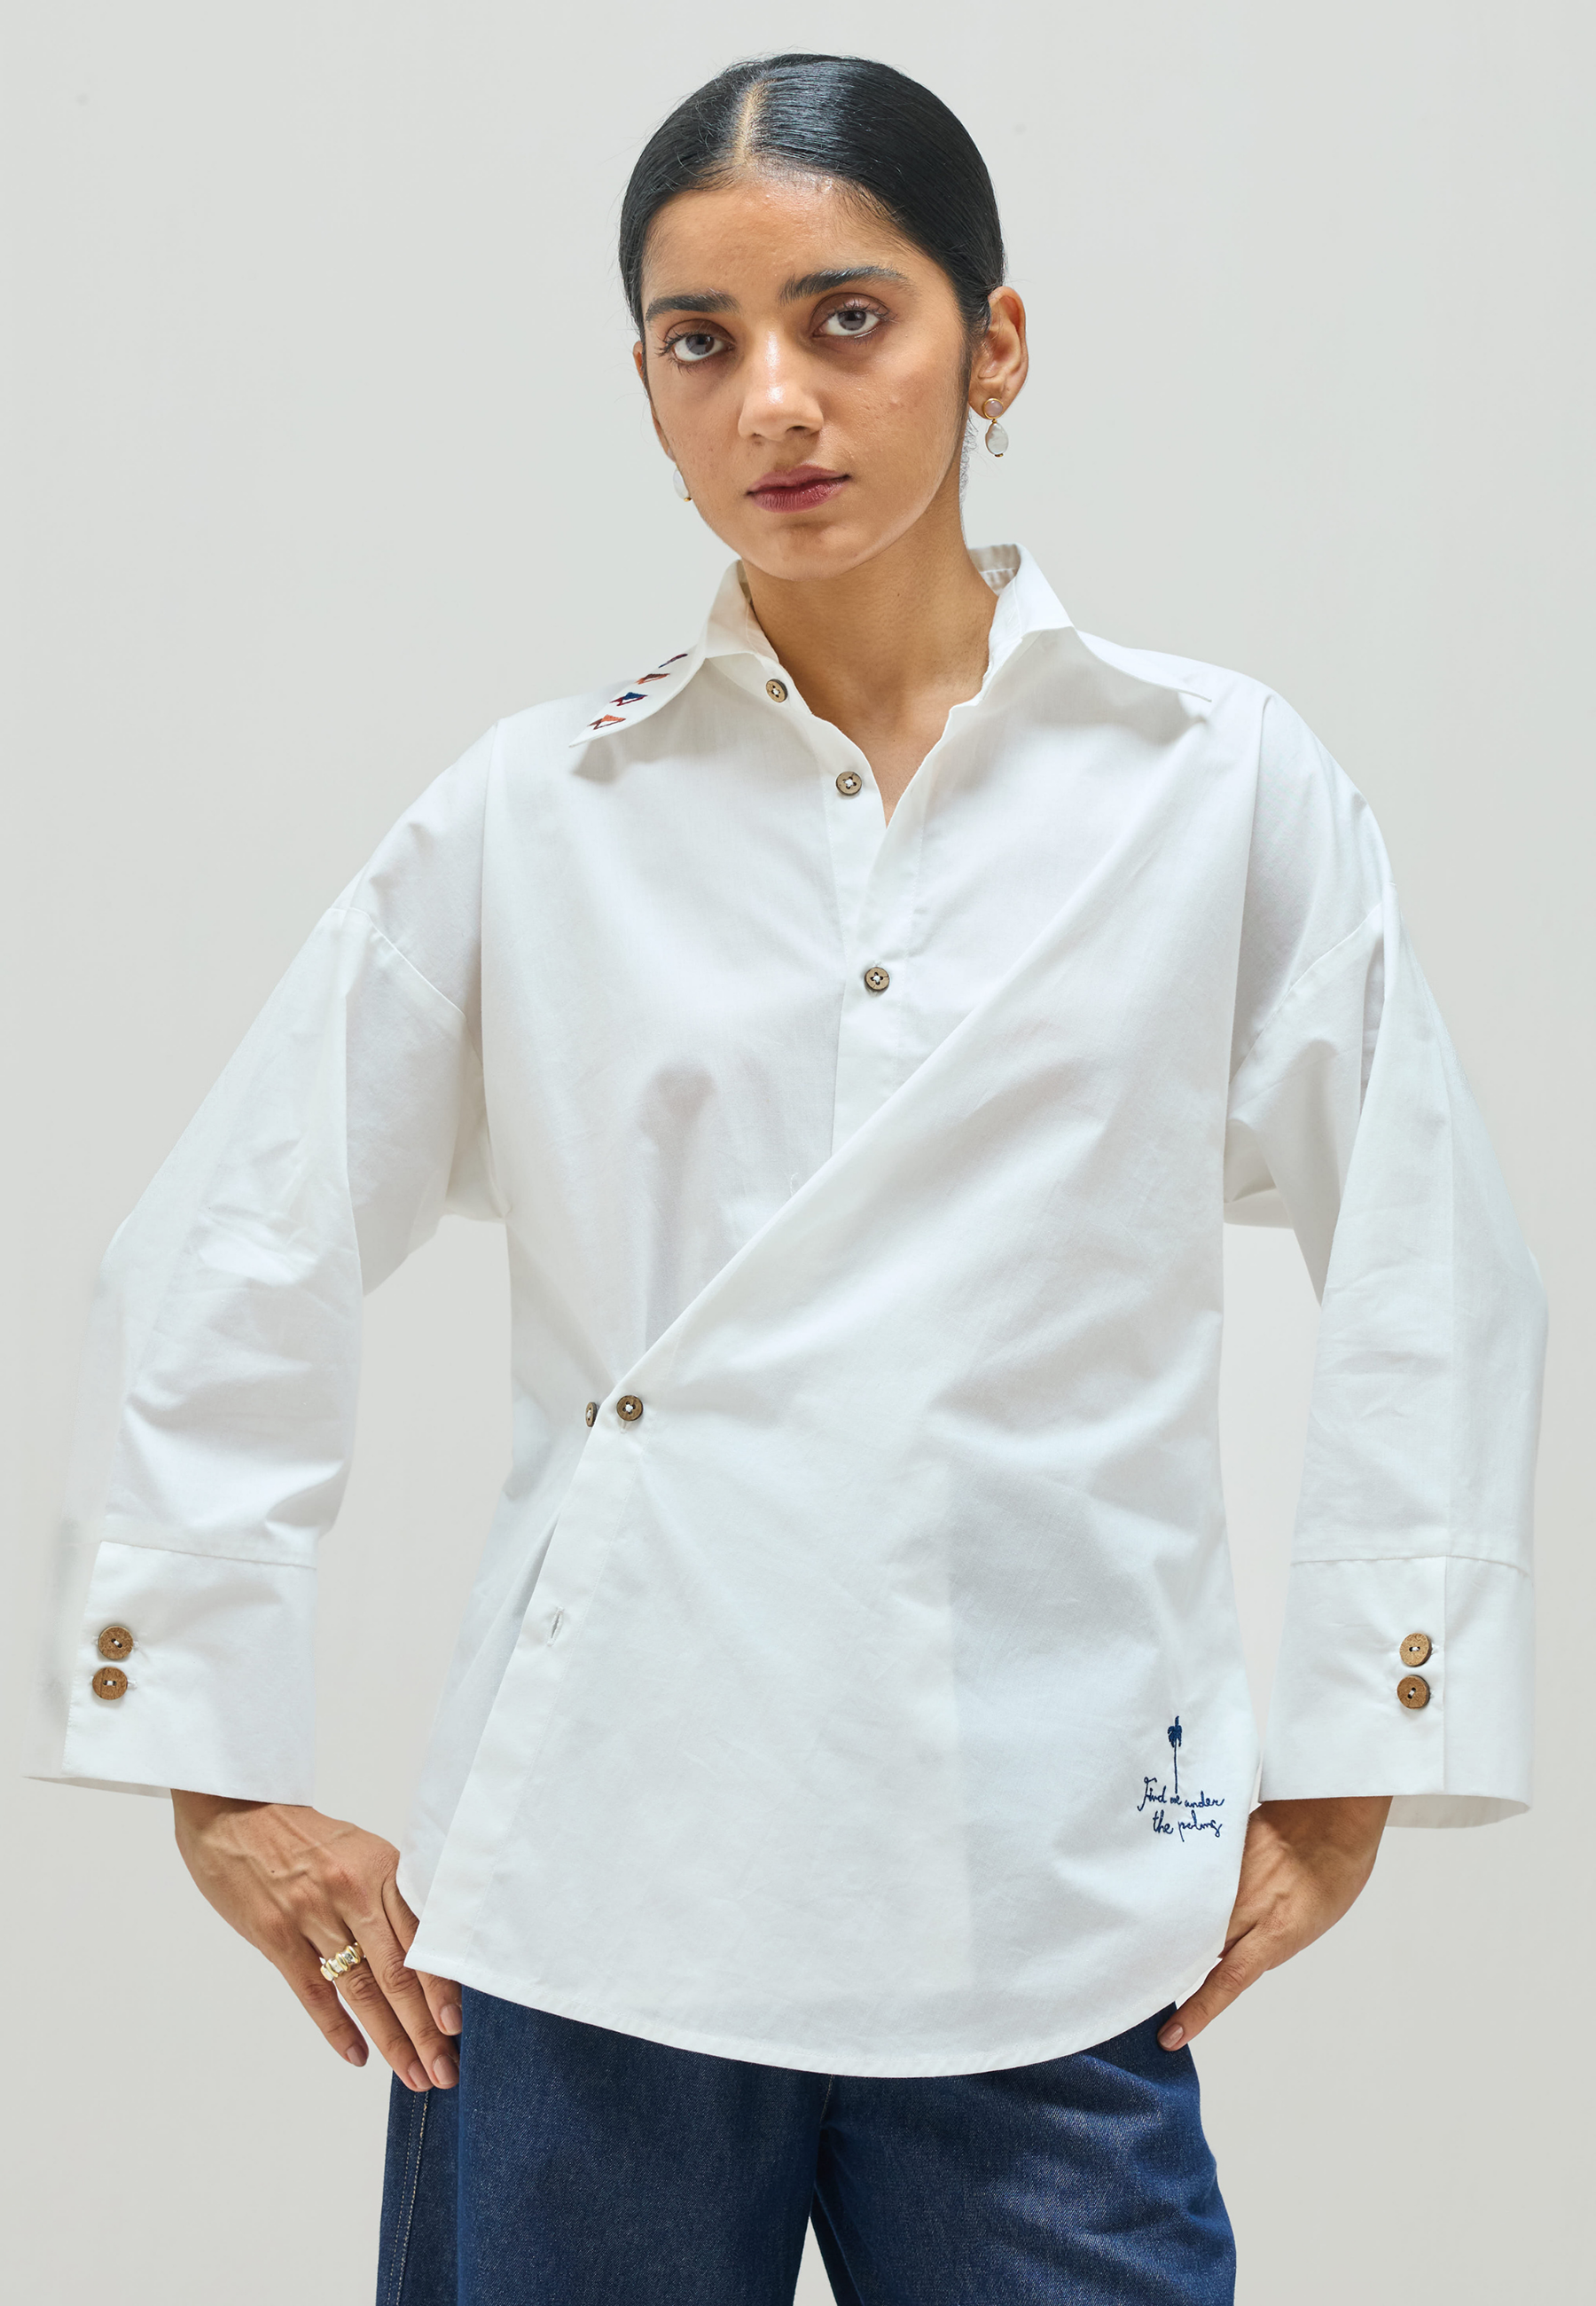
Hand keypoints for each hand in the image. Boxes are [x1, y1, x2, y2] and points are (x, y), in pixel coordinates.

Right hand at [171, 1791, 461, 2089]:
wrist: (236, 1812)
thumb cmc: (305, 1837)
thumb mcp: (359, 1851)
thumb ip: (389, 1896)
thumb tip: (425, 1951)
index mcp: (381, 1868)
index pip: (421, 1938)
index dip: (442, 1986)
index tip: (459, 2027)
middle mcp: (352, 1892)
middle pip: (397, 1972)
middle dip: (423, 2028)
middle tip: (444, 2071)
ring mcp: (312, 1915)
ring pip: (360, 1989)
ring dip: (389, 2038)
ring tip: (412, 2075)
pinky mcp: (275, 1935)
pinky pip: (312, 1991)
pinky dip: (337, 2028)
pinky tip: (359, 2056)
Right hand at [1158, 1794, 1391, 2049]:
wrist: (1333, 1815)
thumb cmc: (1329, 1875)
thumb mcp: (1303, 1926)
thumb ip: (1262, 1945)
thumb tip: (1223, 1959)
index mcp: (1277, 1931)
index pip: (1227, 1980)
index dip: (1198, 2011)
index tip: (1170, 2035)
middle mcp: (1250, 1905)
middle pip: (1197, 1945)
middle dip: (1169, 1969)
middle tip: (1138, 1992)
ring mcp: (1233, 1874)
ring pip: (1190, 1912)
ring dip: (1171, 1932)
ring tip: (1140, 1950)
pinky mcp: (1222, 1848)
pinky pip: (1194, 1878)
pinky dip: (1182, 1894)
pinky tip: (1163, 1898)